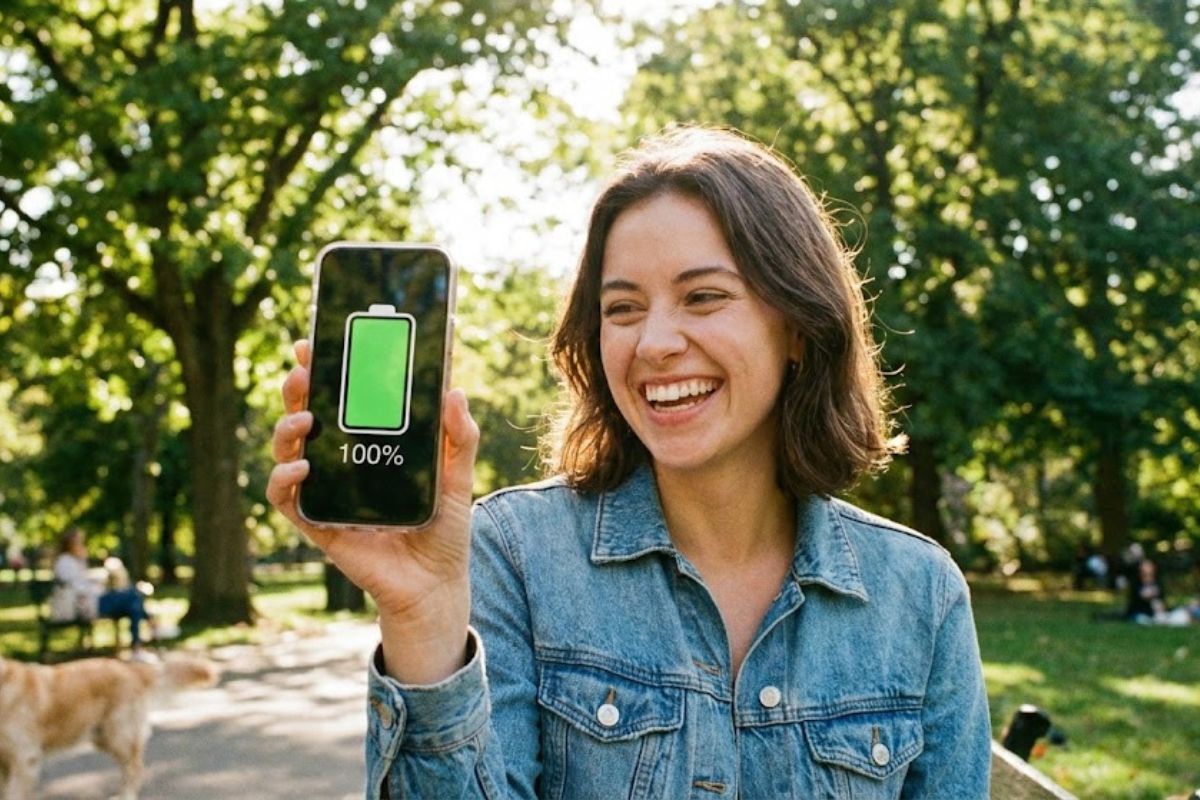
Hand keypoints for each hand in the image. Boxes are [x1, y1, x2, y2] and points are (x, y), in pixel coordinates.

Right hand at [266, 340, 479, 681]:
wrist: (436, 585)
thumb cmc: (444, 529)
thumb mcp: (458, 477)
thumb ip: (460, 437)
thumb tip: (454, 390)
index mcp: (370, 445)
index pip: (339, 399)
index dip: (323, 371)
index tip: (314, 343)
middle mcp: (342, 465)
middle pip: (306, 417)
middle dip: (297, 390)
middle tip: (304, 370)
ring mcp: (326, 493)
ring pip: (287, 451)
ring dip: (286, 430)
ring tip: (304, 419)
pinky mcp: (318, 525)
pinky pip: (287, 500)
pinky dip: (284, 481)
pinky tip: (299, 469)